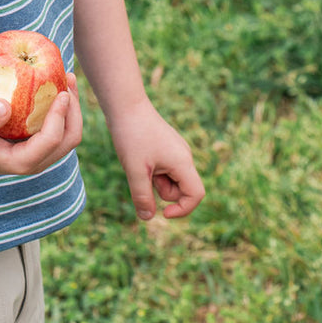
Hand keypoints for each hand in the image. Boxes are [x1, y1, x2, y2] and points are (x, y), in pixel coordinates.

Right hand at [0, 73, 82, 176]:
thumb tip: (4, 105)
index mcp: (24, 162)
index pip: (52, 140)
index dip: (60, 116)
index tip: (61, 92)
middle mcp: (37, 160)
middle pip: (69, 138)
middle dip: (75, 109)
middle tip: (68, 78)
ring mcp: (39, 153)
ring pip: (68, 132)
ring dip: (71, 106)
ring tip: (67, 76)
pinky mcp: (36, 142)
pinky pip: (57, 124)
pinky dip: (60, 105)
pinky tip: (53, 82)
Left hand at [107, 97, 204, 220]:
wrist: (125, 105)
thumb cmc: (131, 135)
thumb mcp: (135, 170)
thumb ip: (142, 196)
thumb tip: (147, 218)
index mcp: (182, 162)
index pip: (196, 195)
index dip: (183, 209)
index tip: (163, 213)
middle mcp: (184, 156)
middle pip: (182, 189)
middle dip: (163, 191)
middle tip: (143, 175)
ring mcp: (176, 151)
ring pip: (170, 179)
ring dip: (155, 180)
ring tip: (139, 162)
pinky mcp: (166, 147)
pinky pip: (163, 168)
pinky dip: (152, 171)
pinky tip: (138, 157)